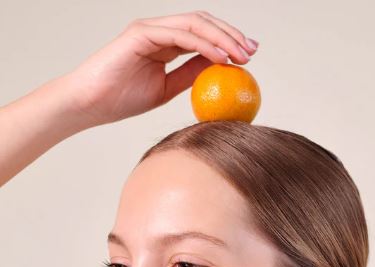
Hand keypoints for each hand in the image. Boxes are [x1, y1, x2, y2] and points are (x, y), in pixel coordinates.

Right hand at [62, 11, 258, 127]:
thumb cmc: (121, 99)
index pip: (203, 36)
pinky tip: (220, 57)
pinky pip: (179, 34)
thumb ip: (189, 76)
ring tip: (242, 54)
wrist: (90, 104)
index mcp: (165, 43)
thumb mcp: (166, 90)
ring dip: (223, 38)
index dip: (227, 43)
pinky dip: (203, 44)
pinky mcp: (141, 33)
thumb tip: (216, 70)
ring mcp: (150, 29)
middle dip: (231, 35)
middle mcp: (160, 31)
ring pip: (195, 24)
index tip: (248, 58)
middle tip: (252, 51)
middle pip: (203, 24)